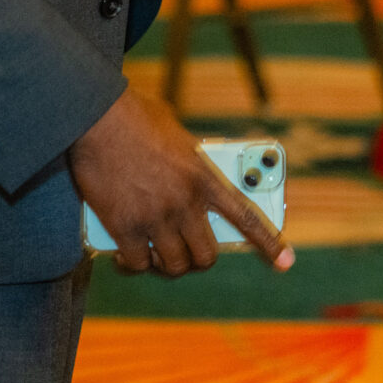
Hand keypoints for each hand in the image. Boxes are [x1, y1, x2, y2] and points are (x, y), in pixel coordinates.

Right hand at [70, 88, 295, 276]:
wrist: (96, 116)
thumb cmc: (135, 117)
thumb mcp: (177, 135)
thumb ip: (189, 162)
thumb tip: (187, 182)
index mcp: (204, 176)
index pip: (246, 217)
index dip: (269, 243)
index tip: (286, 262)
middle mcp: (185, 202)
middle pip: (206, 255)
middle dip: (198, 259)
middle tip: (187, 254)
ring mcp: (156, 218)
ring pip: (174, 266)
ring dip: (166, 265)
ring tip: (156, 256)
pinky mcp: (124, 228)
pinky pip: (138, 264)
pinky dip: (133, 265)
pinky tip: (127, 256)